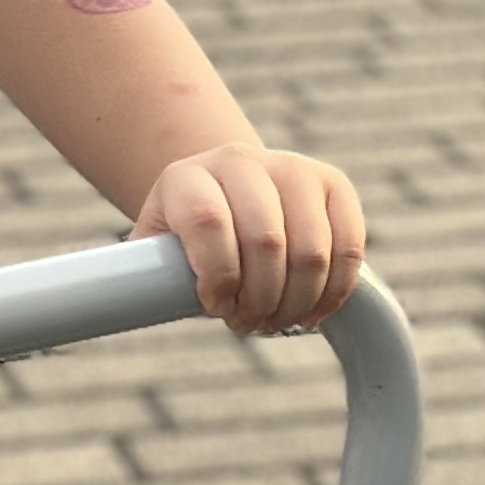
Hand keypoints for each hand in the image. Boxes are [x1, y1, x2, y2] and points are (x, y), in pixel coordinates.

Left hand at [131, 145, 366, 334]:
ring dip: (297, 303)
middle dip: (260, 300)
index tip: (216, 307)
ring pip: (312, 251)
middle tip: (249, 324)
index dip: (216, 276)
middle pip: (266, 241)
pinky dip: (335, 292)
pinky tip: (313, 312)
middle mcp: (243, 161)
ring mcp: (295, 168)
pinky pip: (350, 248)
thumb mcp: (157, 248)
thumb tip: (134, 299)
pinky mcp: (335, 185)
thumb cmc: (187, 237)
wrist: (226, 193)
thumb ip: (145, 272)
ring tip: (278, 322)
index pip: (208, 222)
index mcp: (188, 175)